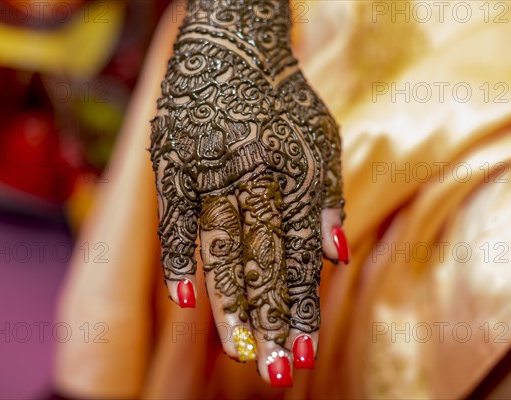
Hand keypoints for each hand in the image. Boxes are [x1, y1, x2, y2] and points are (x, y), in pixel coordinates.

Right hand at [148, 0, 347, 386]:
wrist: (232, 39)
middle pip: (264, 258)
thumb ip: (327, 198)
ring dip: (230, 301)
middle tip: (275, 373)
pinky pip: (174, 215)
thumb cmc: (282, 98)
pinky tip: (186, 300)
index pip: (300, 252)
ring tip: (240, 350)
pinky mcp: (171, 155)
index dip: (303, 303)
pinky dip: (180, 257)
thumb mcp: (320, 138)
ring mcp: (210, 163)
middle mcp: (255, 170)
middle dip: (272, 318)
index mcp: (295, 169)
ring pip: (220, 245)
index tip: (304, 350)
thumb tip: (338, 258)